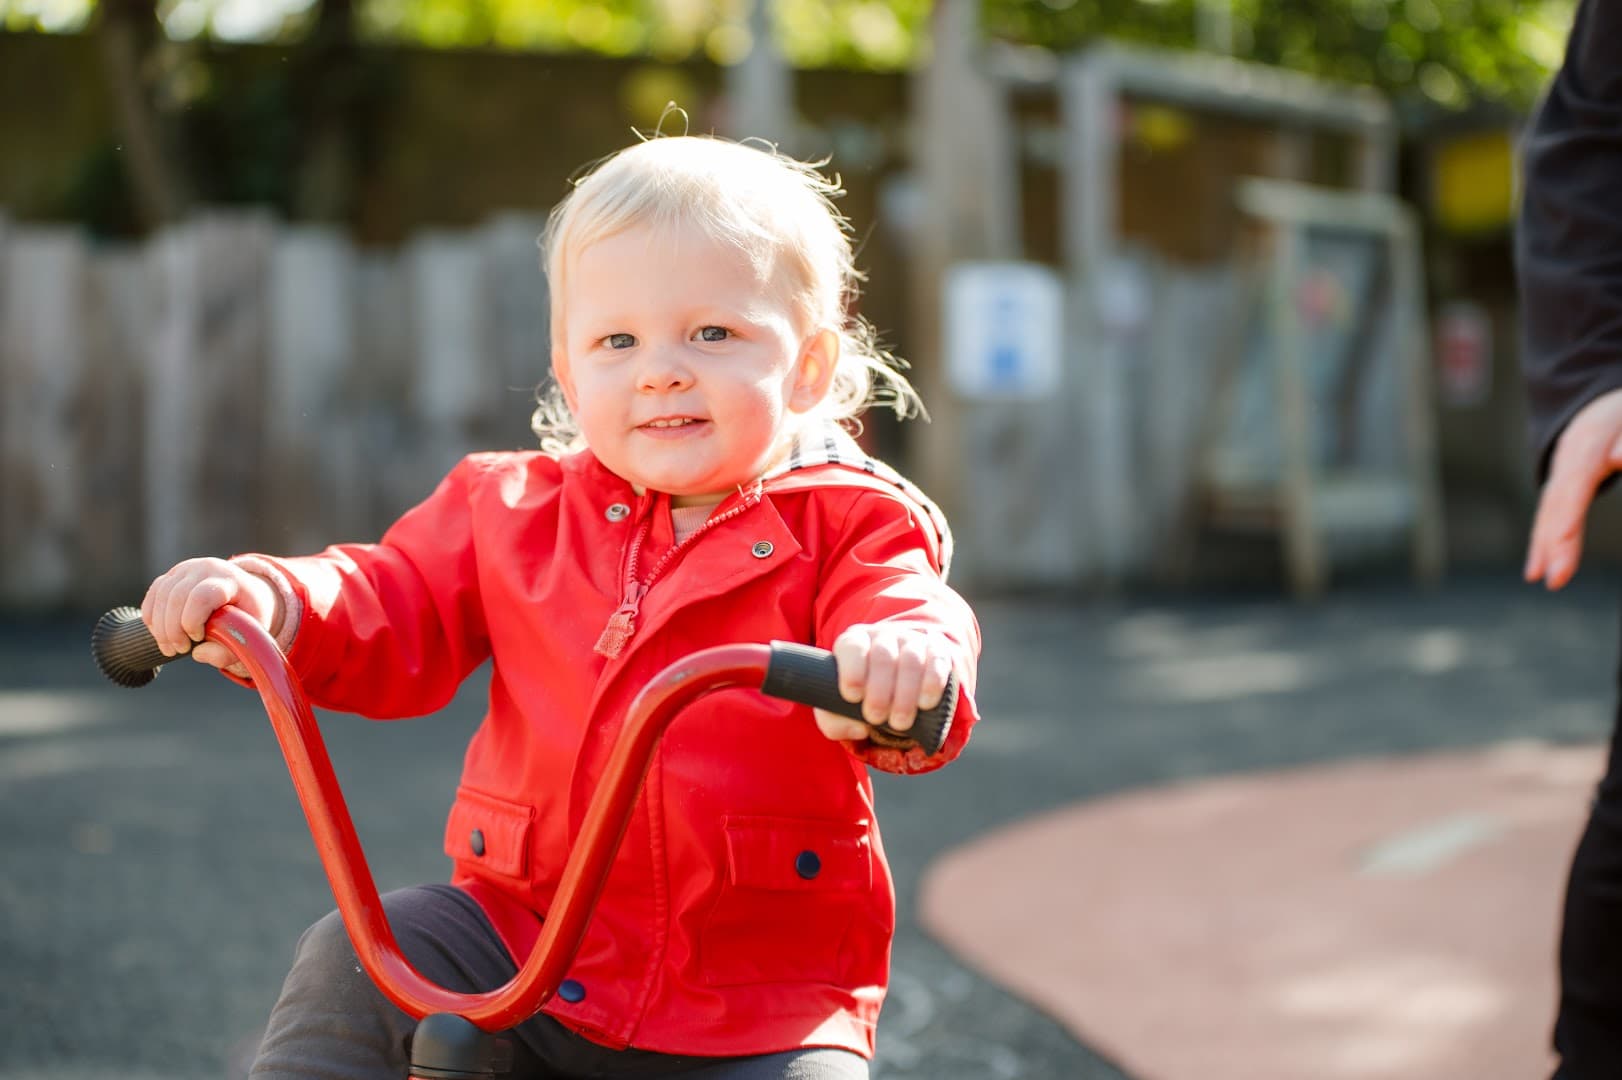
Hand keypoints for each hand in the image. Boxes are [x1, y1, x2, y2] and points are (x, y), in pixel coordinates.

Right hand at [141, 557, 280, 674]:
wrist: (248, 592)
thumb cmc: (250, 615)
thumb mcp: (250, 635)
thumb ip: (228, 651)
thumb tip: (198, 653)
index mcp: (229, 579)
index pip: (201, 596)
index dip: (192, 621)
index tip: (198, 638)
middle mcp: (206, 568)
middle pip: (176, 596)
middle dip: (172, 629)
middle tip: (179, 650)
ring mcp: (187, 569)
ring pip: (161, 596)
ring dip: (160, 627)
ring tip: (170, 648)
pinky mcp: (173, 575)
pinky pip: (154, 594)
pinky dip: (152, 617)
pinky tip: (160, 635)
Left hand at [813, 624, 956, 742]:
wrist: (894, 687)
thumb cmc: (860, 697)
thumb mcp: (836, 709)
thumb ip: (834, 722)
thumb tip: (859, 729)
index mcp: (854, 642)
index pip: (852, 647)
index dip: (852, 671)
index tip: (852, 697)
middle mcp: (883, 637)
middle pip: (883, 655)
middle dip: (879, 690)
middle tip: (875, 718)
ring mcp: (911, 641)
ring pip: (911, 660)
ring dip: (905, 693)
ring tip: (899, 722)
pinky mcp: (936, 651)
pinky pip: (937, 661)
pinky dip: (932, 683)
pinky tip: (925, 704)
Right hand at [1526, 387, 1621, 590]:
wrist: (1605, 403)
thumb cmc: (1621, 414)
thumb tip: (1621, 457)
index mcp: (1588, 443)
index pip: (1574, 485)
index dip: (1566, 517)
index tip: (1562, 545)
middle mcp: (1567, 460)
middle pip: (1556, 504)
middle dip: (1553, 541)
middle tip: (1555, 578)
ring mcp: (1560, 472)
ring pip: (1548, 511)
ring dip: (1542, 546)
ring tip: (1537, 576)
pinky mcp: (1561, 485)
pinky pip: (1549, 514)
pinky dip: (1541, 540)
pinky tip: (1537, 566)